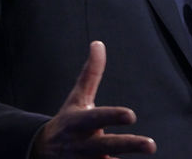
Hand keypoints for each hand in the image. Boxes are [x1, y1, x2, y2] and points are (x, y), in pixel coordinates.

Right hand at [33, 41, 156, 157]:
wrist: (41, 151)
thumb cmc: (68, 121)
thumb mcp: (77, 98)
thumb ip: (91, 73)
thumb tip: (98, 43)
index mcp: (80, 122)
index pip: (98, 118)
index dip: (113, 116)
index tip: (131, 115)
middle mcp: (82, 145)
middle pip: (107, 146)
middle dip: (128, 145)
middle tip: (151, 145)